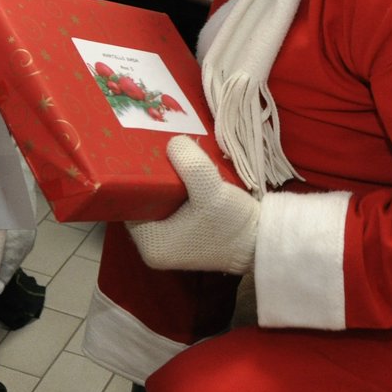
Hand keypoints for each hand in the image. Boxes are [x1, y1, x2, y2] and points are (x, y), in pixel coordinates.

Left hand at [127, 137, 257, 273]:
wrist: (262, 242)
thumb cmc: (233, 223)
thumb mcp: (210, 190)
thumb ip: (189, 164)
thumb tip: (173, 142)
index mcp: (150, 245)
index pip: (129, 205)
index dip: (134, 179)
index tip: (141, 155)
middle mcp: (154, 248)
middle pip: (144, 203)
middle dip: (153, 179)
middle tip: (158, 150)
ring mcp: (170, 244)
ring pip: (159, 203)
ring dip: (168, 183)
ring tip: (173, 158)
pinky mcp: (185, 237)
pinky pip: (172, 208)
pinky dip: (178, 192)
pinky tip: (187, 174)